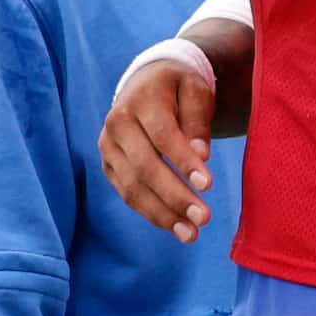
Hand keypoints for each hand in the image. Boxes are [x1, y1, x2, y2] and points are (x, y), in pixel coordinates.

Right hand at [99, 52, 218, 242]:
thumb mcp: (196, 90)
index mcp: (141, 100)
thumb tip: (202, 155)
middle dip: (174, 196)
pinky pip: (127, 194)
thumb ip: (198, 121)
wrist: (146, 82)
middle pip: (144, 166)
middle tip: (204, 218)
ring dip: (162, 213)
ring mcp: (108, 147)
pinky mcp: (108, 166)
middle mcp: (117, 124)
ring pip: (132, 186)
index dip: (183, 162)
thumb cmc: (179, 88)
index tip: (208, 185)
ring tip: (191, 233)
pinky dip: (151, 213)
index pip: (162, 135)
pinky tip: (175, 227)